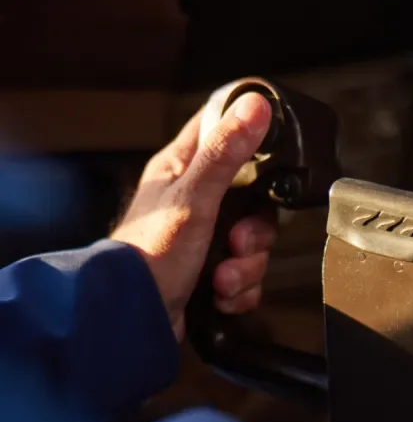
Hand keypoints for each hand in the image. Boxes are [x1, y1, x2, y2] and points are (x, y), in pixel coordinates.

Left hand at [111, 92, 275, 338]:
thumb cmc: (150, 253)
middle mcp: (197, 202)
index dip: (251, 143)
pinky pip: (248, 278)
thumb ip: (225, 153)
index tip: (269, 161)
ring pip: (254, 246)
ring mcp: (206, 241)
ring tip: (220, 280)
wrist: (134, 316)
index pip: (224, 135)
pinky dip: (239, 291)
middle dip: (254, 234)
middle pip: (255, 204)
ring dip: (245, 269)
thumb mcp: (193, 197)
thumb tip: (255, 106)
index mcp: (184, 170)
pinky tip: (219, 296)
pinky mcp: (213, 275)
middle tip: (236, 243)